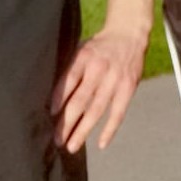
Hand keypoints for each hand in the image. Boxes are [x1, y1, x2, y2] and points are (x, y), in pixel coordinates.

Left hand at [50, 24, 148, 151]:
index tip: (51, 114)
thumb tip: (52, 100)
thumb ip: (69, 70)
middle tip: (56, 140)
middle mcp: (99, 69)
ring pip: (96, 110)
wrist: (129, 34)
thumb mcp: (80, 50)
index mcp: (83, 58)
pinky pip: (118, 113)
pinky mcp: (128, 88)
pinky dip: (110, 129)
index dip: (58, 98)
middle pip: (80, 100)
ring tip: (72, 146)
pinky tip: (101, 144)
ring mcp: (115, 80)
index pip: (68, 81)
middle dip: (66, 122)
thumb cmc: (98, 47)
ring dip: (83, 130)